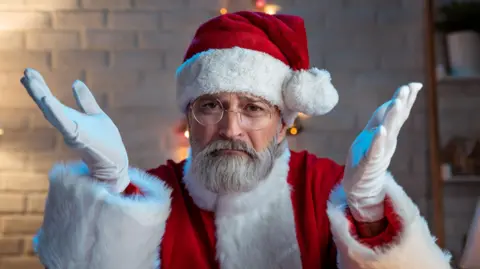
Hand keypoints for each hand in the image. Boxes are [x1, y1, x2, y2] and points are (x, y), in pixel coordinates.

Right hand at [20, 68, 129, 192]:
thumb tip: (76, 82)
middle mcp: (67, 125)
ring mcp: (71, 132)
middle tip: (26, 72)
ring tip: (30, 80)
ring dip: (41, 96)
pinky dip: (55, 112)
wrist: (116, 164)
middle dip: (36, 89)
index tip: (29, 71)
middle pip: (48, 105)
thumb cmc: (107, 143)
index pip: (52, 101)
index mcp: (70, 119)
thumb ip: (85, 101)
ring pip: (52, 112)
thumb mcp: (96, 115)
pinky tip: (47, 99)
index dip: (40, 87)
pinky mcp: (79, 138)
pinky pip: (65, 124)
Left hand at [342, 82, 421, 221]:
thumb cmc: (366, 157)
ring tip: (397, 102)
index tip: (414, 84)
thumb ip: (383, 119)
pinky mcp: (368, 164)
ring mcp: (378, 153)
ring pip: (387, 133)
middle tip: (407, 88)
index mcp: (386, 134)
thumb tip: (395, 100)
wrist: (359, 186)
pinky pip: (374, 150)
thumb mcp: (375, 135)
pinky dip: (378, 140)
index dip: (405, 99)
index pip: (397, 114)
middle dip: (400, 103)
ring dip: (392, 118)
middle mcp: (385, 142)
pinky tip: (381, 130)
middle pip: (394, 120)